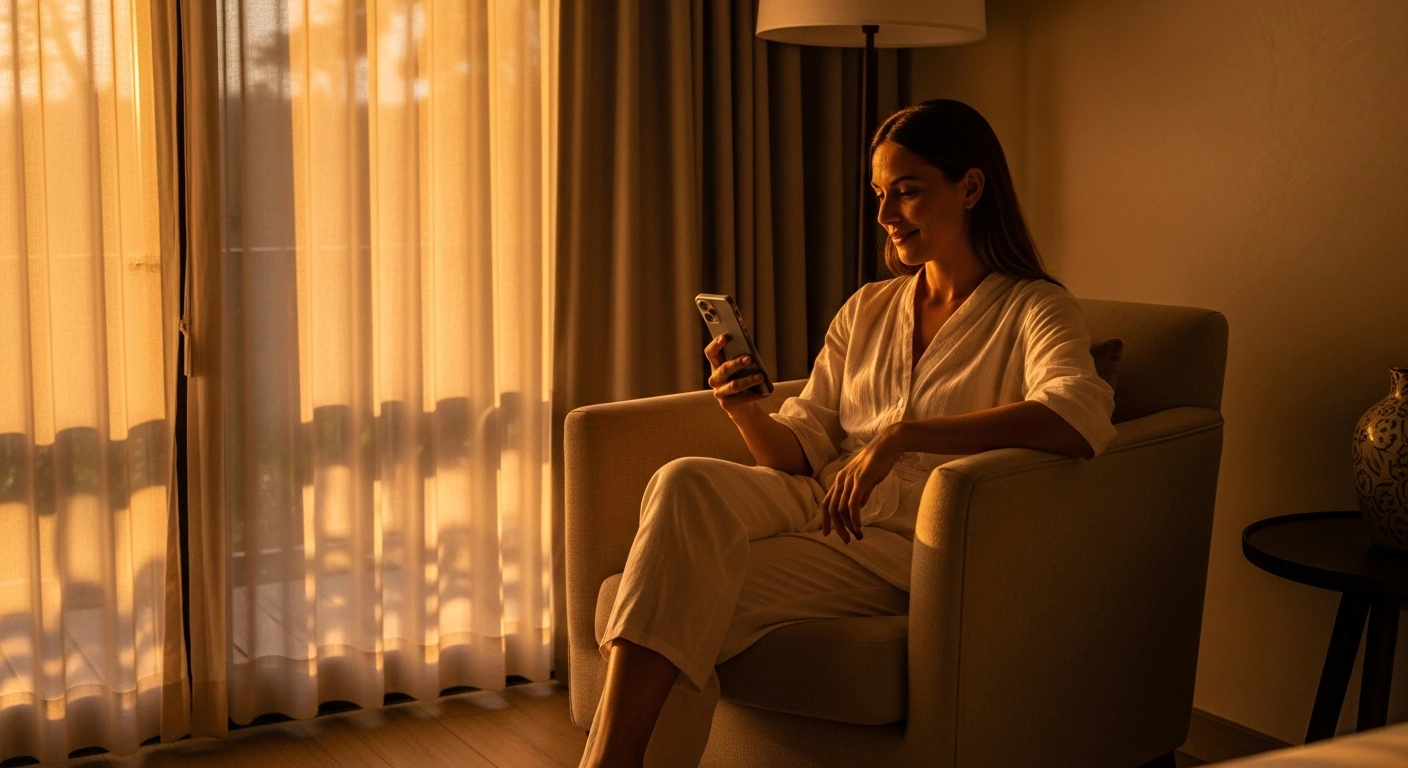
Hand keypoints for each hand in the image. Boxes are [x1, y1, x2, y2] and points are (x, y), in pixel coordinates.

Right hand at [705, 334, 765, 414]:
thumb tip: (751, 354)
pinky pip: (742, 398)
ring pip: (734, 385)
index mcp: (715, 365)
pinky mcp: (727, 404)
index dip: (716, 344)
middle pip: (724, 369)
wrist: (740, 404)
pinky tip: (765, 391)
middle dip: (736, 363)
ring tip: (761, 376)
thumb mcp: (740, 368)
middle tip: (750, 358)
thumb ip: (742, 359)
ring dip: (748, 380)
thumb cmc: (742, 379)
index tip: (725, 337)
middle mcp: (714, 379)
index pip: (710, 353)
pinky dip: (755, 394)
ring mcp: (719, 392)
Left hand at [820, 424, 905, 543]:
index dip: (825, 519)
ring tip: (857, 536)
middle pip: (831, 509)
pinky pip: (853, 504)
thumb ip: (860, 494)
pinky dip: (854, 518)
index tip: (827, 534)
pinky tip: (859, 527)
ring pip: (842, 509)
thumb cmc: (879, 461)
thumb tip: (857, 509)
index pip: (826, 503)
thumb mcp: (866, 480)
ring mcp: (849, 480)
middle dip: (837, 528)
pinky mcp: (860, 481)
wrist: (889, 444)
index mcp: (840, 479)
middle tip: (846, 541)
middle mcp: (841, 480)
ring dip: (849, 526)